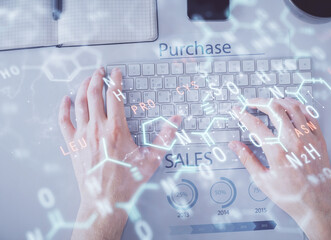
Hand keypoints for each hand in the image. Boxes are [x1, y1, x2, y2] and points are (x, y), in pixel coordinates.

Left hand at [58, 67, 180, 239]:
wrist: (105, 200)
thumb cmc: (128, 181)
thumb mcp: (151, 159)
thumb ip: (165, 137)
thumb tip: (176, 120)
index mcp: (116, 129)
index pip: (114, 96)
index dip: (115, 81)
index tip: (116, 73)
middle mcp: (97, 128)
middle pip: (94, 95)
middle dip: (96, 79)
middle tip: (99, 70)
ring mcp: (82, 135)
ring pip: (79, 104)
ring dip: (82, 88)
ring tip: (86, 79)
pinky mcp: (72, 144)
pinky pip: (64, 121)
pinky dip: (63, 108)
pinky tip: (65, 100)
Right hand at [228, 98, 330, 239]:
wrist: (317, 204)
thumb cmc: (291, 195)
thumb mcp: (263, 180)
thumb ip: (247, 159)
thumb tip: (235, 146)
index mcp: (277, 152)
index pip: (255, 125)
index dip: (243, 115)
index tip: (237, 111)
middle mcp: (294, 141)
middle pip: (275, 109)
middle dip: (259, 102)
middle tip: (251, 103)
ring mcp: (308, 138)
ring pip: (294, 107)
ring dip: (278, 100)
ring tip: (269, 102)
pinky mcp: (319, 139)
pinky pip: (309, 115)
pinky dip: (298, 107)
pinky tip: (291, 108)